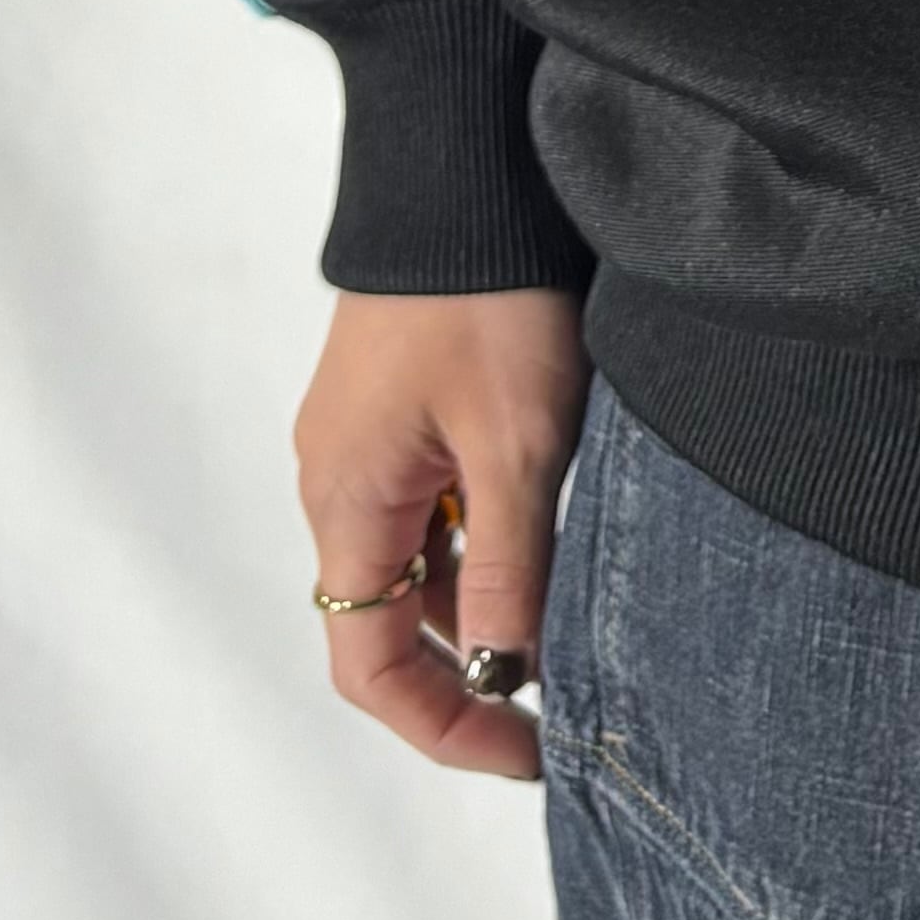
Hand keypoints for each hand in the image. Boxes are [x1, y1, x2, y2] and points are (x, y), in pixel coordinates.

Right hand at [293, 289, 588, 781]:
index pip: (369, 665)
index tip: (530, 751)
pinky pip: (436, 501)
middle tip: (569, 697)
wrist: (464, 168)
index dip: (445, 724)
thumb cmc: (488, 295)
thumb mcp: (517, 443)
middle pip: (392, 620)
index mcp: (346, 502)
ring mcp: (368, 439)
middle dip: (473, 669)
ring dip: (487, 598)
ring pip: (421, 560)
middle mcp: (340, 481)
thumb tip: (506, 675)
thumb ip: (509, 567)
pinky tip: (555, 528)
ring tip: (579, 616)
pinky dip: (487, 534)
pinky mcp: (402, 402)